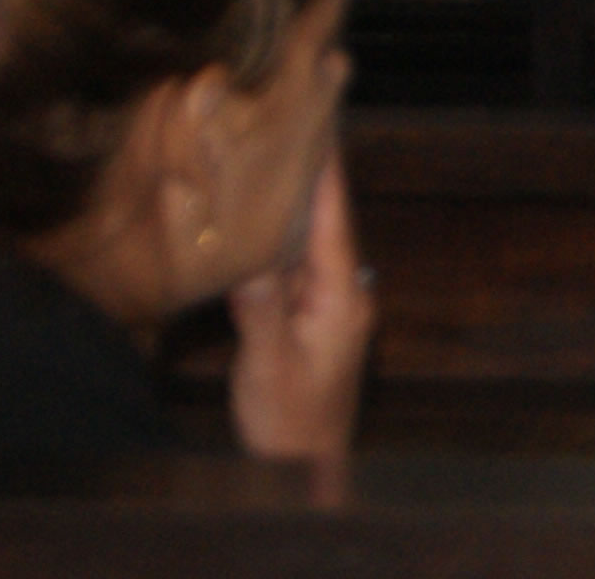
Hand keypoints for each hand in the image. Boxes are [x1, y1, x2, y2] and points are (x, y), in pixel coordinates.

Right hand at [227, 153, 372, 462]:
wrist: (305, 463)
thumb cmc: (291, 418)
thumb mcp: (269, 364)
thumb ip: (262, 313)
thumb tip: (249, 266)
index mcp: (342, 297)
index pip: (334, 225)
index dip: (327, 178)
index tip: (323, 130)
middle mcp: (344, 293)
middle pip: (327, 227)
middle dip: (312, 182)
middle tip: (294, 131)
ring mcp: (331, 306)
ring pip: (312, 247)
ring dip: (297, 211)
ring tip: (278, 165)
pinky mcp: (313, 319)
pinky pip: (300, 269)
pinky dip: (284, 244)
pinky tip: (265, 229)